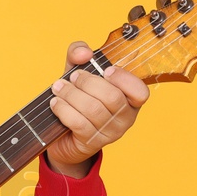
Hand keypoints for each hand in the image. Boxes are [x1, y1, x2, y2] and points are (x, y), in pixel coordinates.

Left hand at [45, 40, 149, 176]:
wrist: (64, 135)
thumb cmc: (78, 98)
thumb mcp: (79, 72)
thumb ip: (80, 54)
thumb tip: (84, 52)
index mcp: (131, 99)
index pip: (140, 92)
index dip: (124, 79)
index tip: (106, 70)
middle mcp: (125, 118)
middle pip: (112, 98)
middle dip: (88, 83)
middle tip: (73, 77)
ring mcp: (110, 133)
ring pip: (93, 110)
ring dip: (71, 95)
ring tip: (58, 88)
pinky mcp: (92, 143)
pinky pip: (79, 123)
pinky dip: (64, 109)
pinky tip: (56, 102)